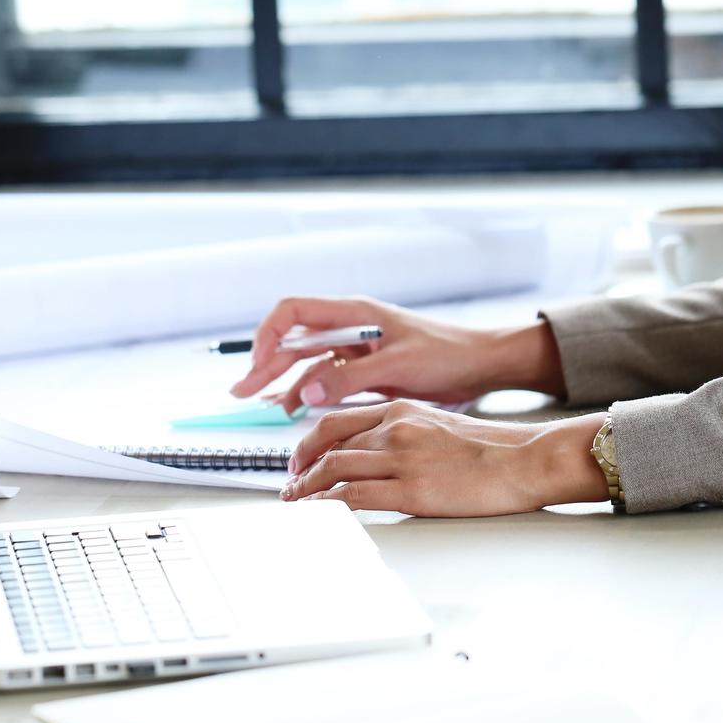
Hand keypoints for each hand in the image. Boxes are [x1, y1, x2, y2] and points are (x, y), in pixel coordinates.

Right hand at [229, 296, 566, 411]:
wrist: (481, 366)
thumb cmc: (448, 354)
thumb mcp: (397, 366)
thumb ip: (349, 378)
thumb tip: (305, 391)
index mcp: (354, 313)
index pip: (293, 312)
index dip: (268, 335)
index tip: (257, 364)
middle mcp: (349, 328)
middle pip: (293, 340)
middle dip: (264, 364)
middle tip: (240, 391)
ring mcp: (355, 349)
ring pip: (306, 363)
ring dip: (283, 382)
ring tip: (263, 406)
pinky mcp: (364, 370)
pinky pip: (326, 380)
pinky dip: (308, 394)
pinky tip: (295, 410)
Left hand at [279, 402, 610, 516]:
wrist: (525, 459)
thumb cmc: (493, 449)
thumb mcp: (439, 426)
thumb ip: (405, 434)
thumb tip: (378, 457)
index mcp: (401, 409)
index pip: (338, 421)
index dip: (310, 443)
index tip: (300, 461)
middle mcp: (395, 428)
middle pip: (328, 445)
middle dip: (300, 468)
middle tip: (290, 487)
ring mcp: (401, 458)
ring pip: (334, 469)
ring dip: (307, 489)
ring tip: (297, 505)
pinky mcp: (411, 490)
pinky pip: (353, 496)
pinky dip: (326, 505)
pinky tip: (317, 513)